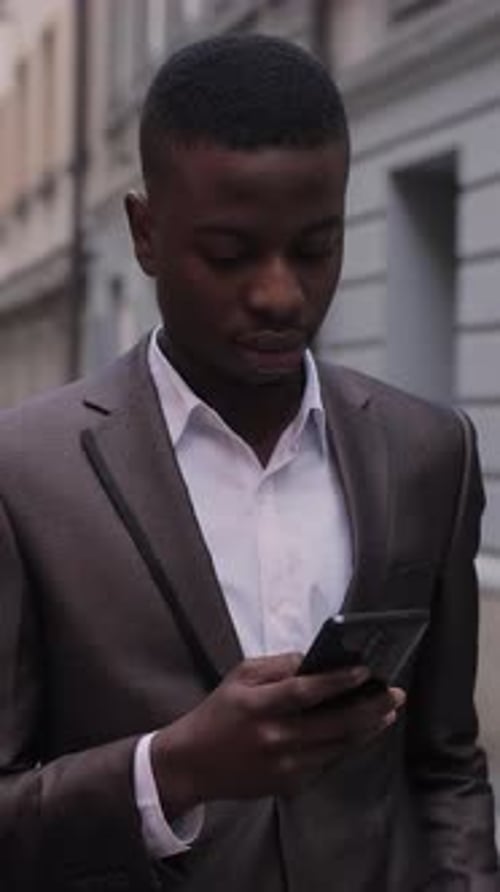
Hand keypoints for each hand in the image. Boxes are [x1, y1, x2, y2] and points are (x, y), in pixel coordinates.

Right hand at [151, 653, 404, 819]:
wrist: (193, 764)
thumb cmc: (218, 712)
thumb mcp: (240, 676)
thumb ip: (278, 666)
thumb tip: (316, 660)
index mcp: (258, 706)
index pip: (305, 692)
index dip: (338, 681)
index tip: (367, 671)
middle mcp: (274, 738)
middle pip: (333, 724)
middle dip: (370, 707)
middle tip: (395, 693)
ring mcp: (284, 766)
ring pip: (338, 746)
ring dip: (368, 728)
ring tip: (388, 711)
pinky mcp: (290, 785)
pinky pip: (328, 762)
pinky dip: (348, 746)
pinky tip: (363, 731)